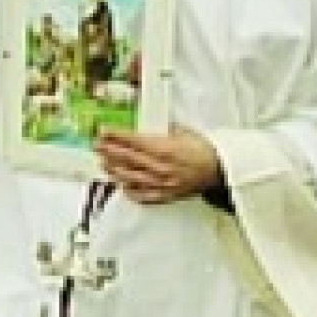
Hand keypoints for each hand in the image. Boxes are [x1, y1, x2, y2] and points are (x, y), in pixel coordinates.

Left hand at [94, 127, 222, 205]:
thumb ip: (164, 129)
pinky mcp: (166, 196)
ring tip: (103, 162)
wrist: (220, 170)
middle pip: (129, 159)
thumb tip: (148, 120)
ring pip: (132, 178)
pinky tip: (121, 185)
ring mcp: (163, 184)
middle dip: (110, 151)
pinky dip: (130, 191)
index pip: (135, 141)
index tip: (103, 131)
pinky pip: (143, 196)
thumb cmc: (202, 149)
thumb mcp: (184, 132)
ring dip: (114, 170)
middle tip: (96, 145)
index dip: (117, 136)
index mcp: (166, 149)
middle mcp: (162, 168)